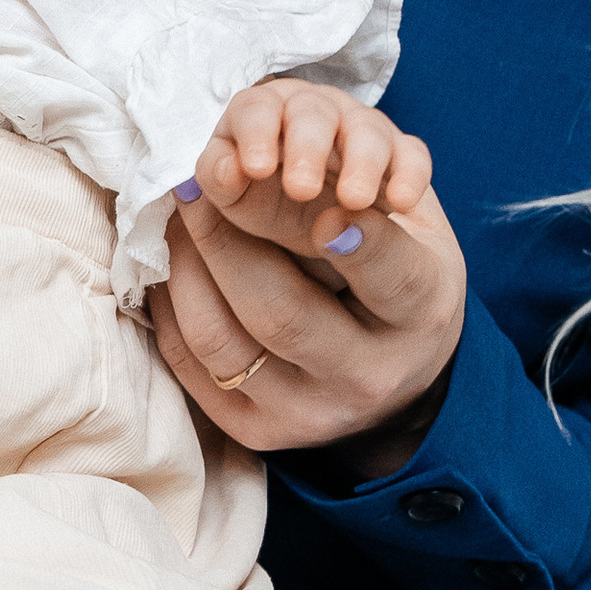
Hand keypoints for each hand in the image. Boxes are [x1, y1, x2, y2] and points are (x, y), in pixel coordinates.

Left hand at [150, 81, 464, 465]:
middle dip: (229, 235)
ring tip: (179, 210)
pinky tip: (171, 258)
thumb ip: (353, 186)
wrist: (396, 377)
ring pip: (221, 340)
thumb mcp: (406, 226)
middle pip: (284, 313)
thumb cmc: (394, 272)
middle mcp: (366, 376)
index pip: (394, 278)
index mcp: (421, 315)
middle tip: (202, 178)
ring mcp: (307, 414)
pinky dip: (169, 300)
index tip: (333, 208)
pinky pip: (189, 362)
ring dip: (185, 264)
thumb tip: (264, 158)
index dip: (361, 244)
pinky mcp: (255, 431)